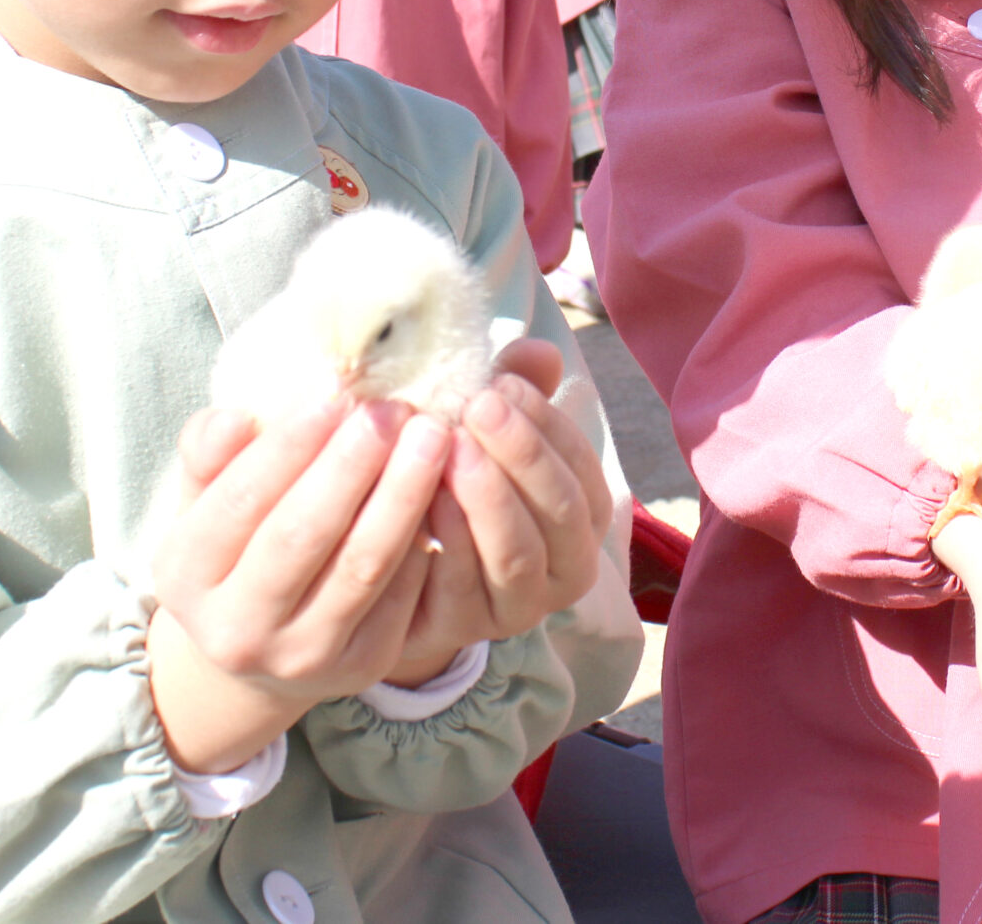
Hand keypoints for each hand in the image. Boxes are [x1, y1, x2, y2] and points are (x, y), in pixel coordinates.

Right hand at [148, 398, 450, 771]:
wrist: (263, 640)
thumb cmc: (238, 540)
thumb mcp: (205, 498)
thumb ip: (211, 453)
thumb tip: (237, 417)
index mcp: (185, 576)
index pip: (240, 501)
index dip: (289, 446)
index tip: (335, 393)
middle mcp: (236, 630)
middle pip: (302, 536)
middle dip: (353, 466)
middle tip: (393, 409)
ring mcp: (302, 656)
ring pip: (363, 566)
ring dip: (403, 494)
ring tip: (430, 436)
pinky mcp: (362, 664)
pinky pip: (403, 592)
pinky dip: (425, 535)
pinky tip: (443, 487)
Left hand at [387, 340, 613, 686]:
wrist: (398, 559)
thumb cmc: (452, 475)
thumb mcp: (484, 429)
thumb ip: (516, 389)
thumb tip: (539, 352)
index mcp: (583, 514)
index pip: (582, 467)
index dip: (547, 425)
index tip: (501, 384)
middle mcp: (567, 567)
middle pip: (559, 511)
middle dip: (522, 454)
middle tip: (477, 406)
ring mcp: (519, 606)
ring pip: (516, 552)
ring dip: (485, 497)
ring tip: (449, 447)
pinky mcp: (466, 628)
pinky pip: (461, 586)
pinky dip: (444, 538)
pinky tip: (418, 495)